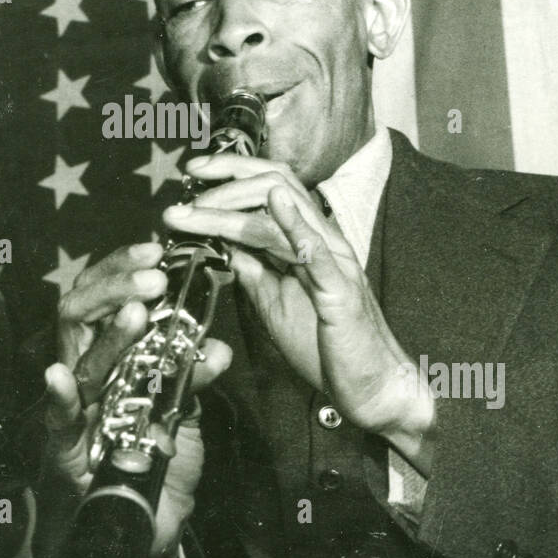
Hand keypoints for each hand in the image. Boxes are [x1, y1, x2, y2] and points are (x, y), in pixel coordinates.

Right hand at [46, 243, 231, 553]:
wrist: (141, 527)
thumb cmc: (153, 463)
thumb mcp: (181, 414)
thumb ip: (192, 378)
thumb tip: (218, 346)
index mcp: (112, 354)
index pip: (107, 296)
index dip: (125, 268)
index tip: (158, 251)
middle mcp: (87, 371)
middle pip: (83, 311)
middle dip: (115, 286)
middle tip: (153, 276)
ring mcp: (73, 406)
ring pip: (79, 357)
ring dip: (107, 333)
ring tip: (136, 312)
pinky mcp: (62, 446)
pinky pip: (57, 417)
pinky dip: (58, 396)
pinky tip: (60, 376)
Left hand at [165, 155, 434, 472]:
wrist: (370, 385)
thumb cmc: (326, 344)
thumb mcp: (275, 301)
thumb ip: (253, 271)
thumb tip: (222, 245)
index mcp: (306, 239)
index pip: (269, 187)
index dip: (231, 172)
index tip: (192, 174)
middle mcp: (322, 240)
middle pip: (276, 186)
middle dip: (226, 182)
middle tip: (186, 187)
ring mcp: (333, 262)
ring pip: (284, 216)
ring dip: (235, 208)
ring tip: (197, 210)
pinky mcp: (340, 291)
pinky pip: (319, 255)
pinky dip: (297, 227)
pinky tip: (275, 207)